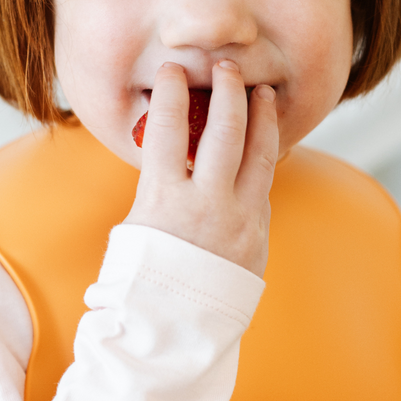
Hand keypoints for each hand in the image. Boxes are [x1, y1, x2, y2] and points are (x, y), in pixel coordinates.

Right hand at [122, 61, 278, 276]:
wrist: (173, 333)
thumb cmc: (141, 283)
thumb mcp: (136, 229)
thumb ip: (161, 189)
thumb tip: (173, 156)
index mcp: (164, 201)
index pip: (166, 129)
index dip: (169, 92)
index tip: (172, 70)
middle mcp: (207, 206)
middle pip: (225, 130)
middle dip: (228, 90)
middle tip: (227, 66)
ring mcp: (239, 221)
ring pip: (260, 154)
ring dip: (261, 117)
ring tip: (262, 92)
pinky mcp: (259, 236)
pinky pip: (264, 187)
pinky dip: (263, 160)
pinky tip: (264, 144)